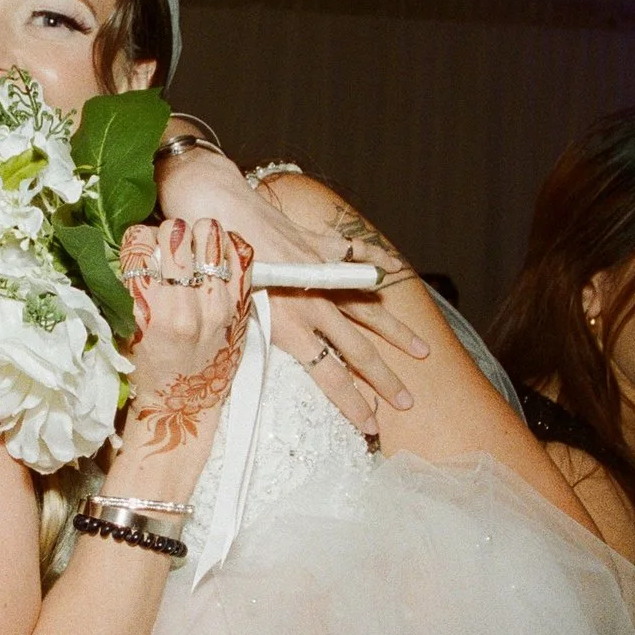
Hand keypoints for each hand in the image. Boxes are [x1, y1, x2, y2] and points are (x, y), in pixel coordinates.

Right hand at [120, 218, 255, 454]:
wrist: (183, 405)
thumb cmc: (147, 367)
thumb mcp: (124, 328)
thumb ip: (127, 286)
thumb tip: (139, 244)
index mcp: (146, 310)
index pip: (139, 241)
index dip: (138, 241)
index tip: (141, 251)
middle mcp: (183, 305)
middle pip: (174, 230)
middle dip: (167, 235)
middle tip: (169, 252)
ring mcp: (217, 304)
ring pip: (209, 231)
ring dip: (198, 236)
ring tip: (193, 253)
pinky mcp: (241, 304)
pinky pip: (239, 250)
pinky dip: (226, 245)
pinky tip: (216, 259)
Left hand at [156, 148, 426, 433]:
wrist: (213, 207)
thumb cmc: (212, 263)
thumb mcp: (229, 309)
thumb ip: (256, 335)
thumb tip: (267, 365)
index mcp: (288, 325)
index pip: (329, 374)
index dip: (352, 403)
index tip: (371, 427)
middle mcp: (312, 302)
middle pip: (357, 351)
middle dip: (385, 380)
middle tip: (407, 403)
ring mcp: (321, 272)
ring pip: (369, 309)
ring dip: (396, 332)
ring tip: (422, 351)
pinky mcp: (320, 243)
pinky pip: (357, 254)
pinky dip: (378, 261)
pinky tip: (396, 270)